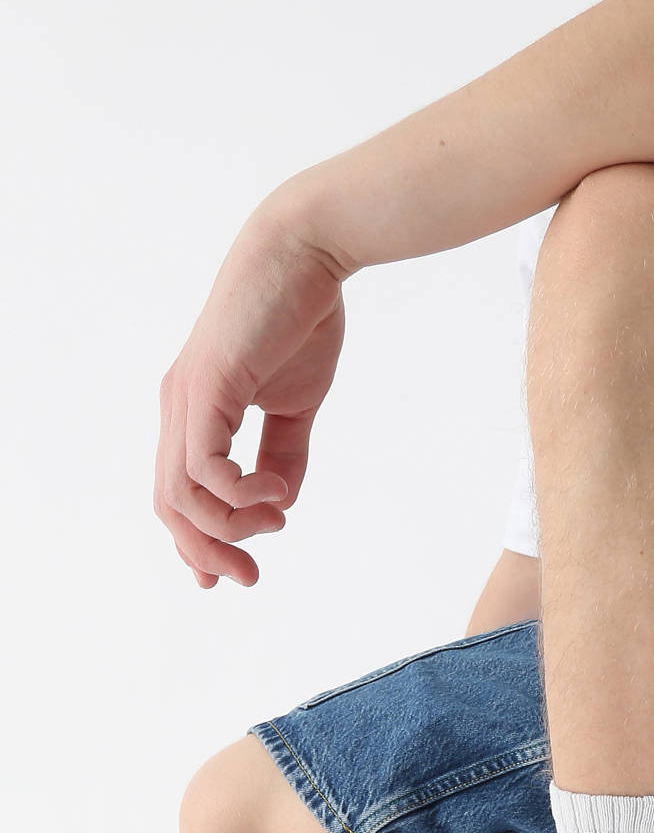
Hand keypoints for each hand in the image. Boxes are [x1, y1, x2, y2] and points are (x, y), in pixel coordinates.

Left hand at [155, 190, 348, 588]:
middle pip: (169, 505)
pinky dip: (238, 495)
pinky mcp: (207, 388)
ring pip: (182, 494)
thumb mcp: (295, 405)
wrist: (306, 256)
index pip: (177, 493)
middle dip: (206, 551)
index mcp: (194, 412)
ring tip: (274, 523)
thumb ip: (283, 454)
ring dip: (228, 526)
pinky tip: (275, 495)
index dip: (197, 542)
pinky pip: (203, 466)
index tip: (234, 575)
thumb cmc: (299, 321)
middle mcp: (178, 408)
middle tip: (251, 576)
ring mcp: (186, 398)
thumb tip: (278, 502)